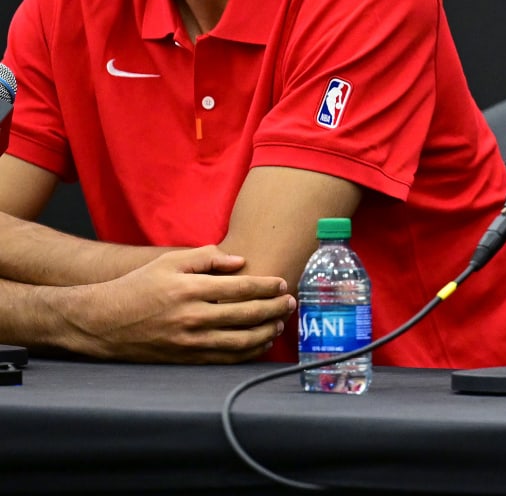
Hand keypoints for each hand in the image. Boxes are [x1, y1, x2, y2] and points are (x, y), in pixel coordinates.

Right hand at [62, 245, 292, 363]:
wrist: (102, 323)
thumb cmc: (137, 287)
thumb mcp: (168, 262)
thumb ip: (206, 258)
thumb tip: (240, 262)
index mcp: (190, 289)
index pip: (241, 287)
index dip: (267, 286)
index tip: (282, 284)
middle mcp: (192, 317)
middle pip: (247, 315)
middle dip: (275, 309)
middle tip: (291, 303)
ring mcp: (189, 342)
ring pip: (241, 341)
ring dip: (266, 332)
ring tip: (280, 323)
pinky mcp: (185, 359)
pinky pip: (225, 359)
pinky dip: (248, 353)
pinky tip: (260, 343)